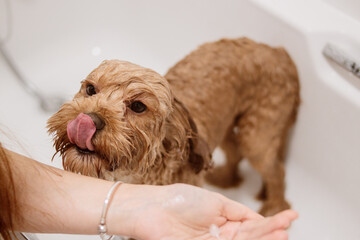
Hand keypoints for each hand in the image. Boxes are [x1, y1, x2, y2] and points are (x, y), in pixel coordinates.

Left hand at [110, 183, 297, 239]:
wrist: (155, 209)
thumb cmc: (181, 200)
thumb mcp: (216, 202)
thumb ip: (239, 213)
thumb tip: (260, 219)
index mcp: (225, 221)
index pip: (253, 224)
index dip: (272, 222)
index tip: (292, 216)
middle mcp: (223, 236)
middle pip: (251, 237)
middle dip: (270, 234)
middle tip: (287, 231)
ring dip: (262, 239)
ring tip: (281, 235)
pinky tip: (259, 238)